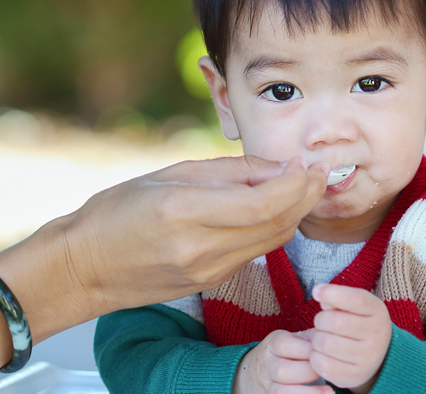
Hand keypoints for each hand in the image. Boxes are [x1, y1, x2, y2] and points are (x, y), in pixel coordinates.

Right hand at [0, 155, 328, 344]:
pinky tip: (277, 207)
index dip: (295, 183)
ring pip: (273, 240)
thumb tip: (277, 168)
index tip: (307, 164)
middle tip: (320, 172)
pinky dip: (275, 227)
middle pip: (277, 224)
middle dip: (307, 196)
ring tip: (305, 185)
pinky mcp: (213, 280)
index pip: (263, 203)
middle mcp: (201, 247)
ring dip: (297, 212)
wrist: (86, 267)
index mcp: (185, 211)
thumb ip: (229, 171)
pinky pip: (257, 250)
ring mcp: (209, 270)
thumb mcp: (170, 174)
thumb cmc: (117, 212)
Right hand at [233, 329, 333, 393]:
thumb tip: (336, 328)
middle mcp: (267, 364)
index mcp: (274, 343)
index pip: (285, 345)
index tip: (327, 352)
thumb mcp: (296, 340)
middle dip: (308, 372)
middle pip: (283, 370)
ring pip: (281, 391)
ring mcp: (267, 383)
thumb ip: (314, 336)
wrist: (259, 372)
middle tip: (327, 371)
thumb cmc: (289, 353)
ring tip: (329, 391)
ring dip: (308, 393)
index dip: (308, 350)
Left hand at [310, 284, 391, 392]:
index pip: (357, 300)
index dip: (334, 294)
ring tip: (323, 338)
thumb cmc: (357, 323)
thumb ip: (337, 298)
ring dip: (316, 339)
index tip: (315, 291)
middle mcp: (378, 335)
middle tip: (322, 323)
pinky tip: (322, 353)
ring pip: (326, 343)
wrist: (376, 356)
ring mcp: (368, 358)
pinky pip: (323, 365)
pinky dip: (315, 357)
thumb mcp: (354, 306)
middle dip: (320, 320)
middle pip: (336, 322)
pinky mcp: (355, 376)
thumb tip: (320, 294)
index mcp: (377, 311)